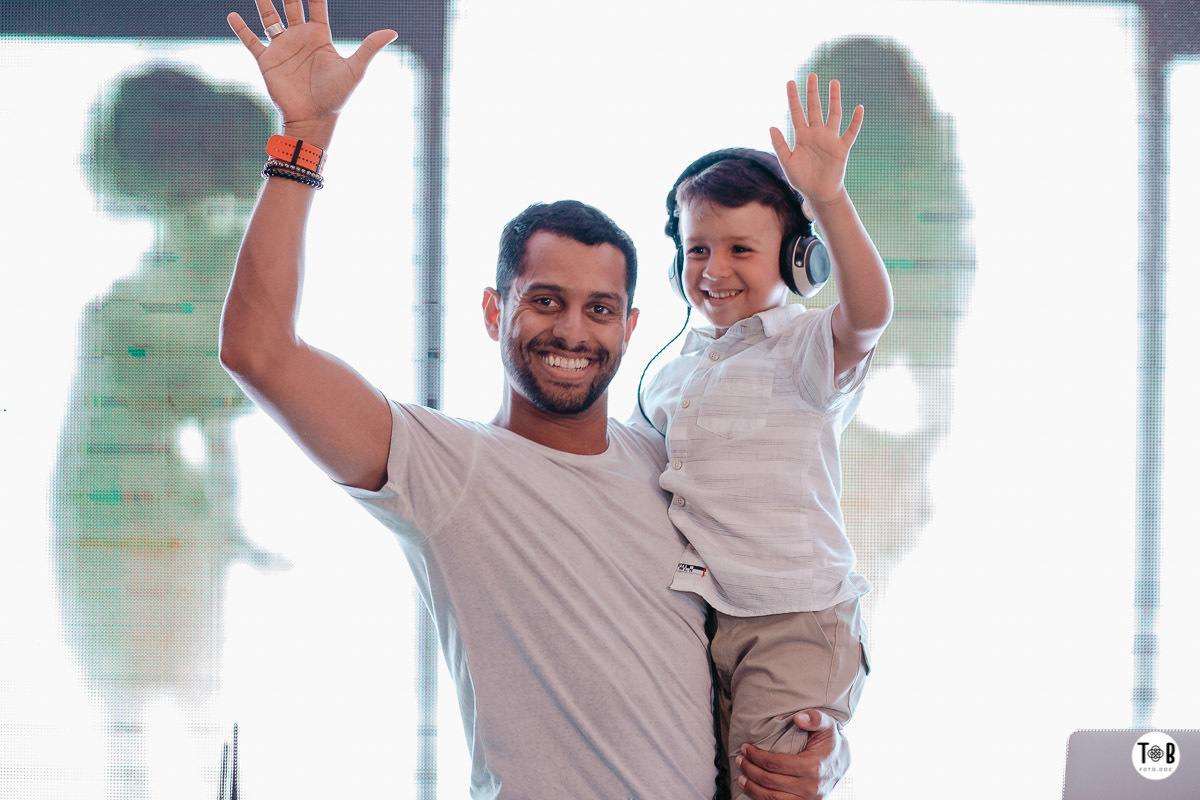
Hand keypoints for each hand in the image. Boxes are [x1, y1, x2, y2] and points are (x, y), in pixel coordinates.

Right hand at [227, 0, 396, 139]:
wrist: (314, 119)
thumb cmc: (336, 97)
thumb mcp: (355, 69)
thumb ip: (369, 47)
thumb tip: (392, 31)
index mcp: (319, 36)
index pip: (316, 4)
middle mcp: (299, 37)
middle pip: (290, 4)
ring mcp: (282, 47)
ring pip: (269, 17)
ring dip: (263, 1)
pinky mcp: (267, 61)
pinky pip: (251, 41)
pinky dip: (241, 28)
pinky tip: (232, 15)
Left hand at [735, 710, 849, 799]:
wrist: (843, 761)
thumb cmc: (830, 741)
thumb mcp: (827, 724)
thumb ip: (815, 718)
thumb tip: (798, 718)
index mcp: (814, 767)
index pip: (775, 764)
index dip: (756, 757)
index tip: (745, 748)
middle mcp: (811, 788)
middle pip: (771, 782)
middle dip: (750, 770)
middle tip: (740, 760)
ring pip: (773, 799)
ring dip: (753, 789)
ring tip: (742, 777)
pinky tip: (754, 790)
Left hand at [768, 73, 863, 207]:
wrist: (818, 193)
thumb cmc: (801, 179)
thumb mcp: (787, 162)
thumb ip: (779, 145)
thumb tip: (771, 126)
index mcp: (801, 136)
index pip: (796, 112)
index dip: (793, 98)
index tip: (790, 82)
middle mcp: (816, 134)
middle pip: (814, 108)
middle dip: (813, 92)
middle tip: (812, 75)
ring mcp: (830, 139)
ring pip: (833, 114)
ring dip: (834, 99)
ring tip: (834, 82)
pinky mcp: (842, 148)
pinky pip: (850, 132)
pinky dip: (856, 121)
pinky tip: (859, 108)